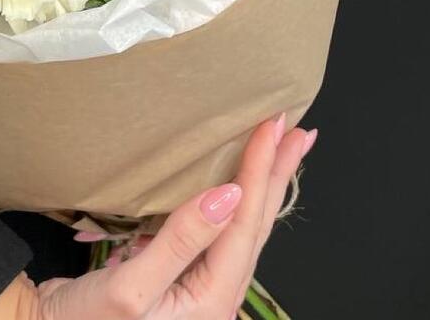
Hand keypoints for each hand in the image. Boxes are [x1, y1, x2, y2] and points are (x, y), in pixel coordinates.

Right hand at [0, 115, 316, 319]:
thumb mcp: (131, 288)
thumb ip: (181, 241)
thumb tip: (228, 196)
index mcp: (211, 302)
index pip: (244, 222)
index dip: (259, 170)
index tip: (273, 127)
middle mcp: (214, 297)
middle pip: (254, 224)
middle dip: (276, 175)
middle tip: (298, 132)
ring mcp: (198, 287)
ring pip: (238, 227)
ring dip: (258, 185)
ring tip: (277, 151)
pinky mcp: (177, 276)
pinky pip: (213, 232)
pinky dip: (228, 200)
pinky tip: (231, 184)